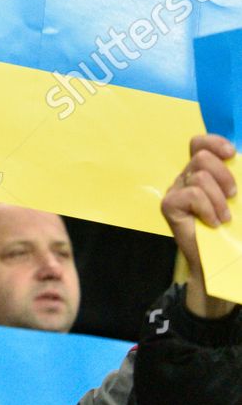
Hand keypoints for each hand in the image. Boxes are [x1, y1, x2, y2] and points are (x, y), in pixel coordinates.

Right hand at [164, 135, 237, 318]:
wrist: (227, 261)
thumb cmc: (238, 231)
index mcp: (205, 173)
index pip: (199, 143)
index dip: (214, 142)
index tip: (232, 155)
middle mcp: (187, 178)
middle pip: (201, 157)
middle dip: (224, 176)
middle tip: (233, 197)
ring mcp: (176, 191)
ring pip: (199, 176)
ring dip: (219, 199)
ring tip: (224, 217)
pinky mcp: (169, 205)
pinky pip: (191, 195)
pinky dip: (207, 209)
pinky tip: (212, 223)